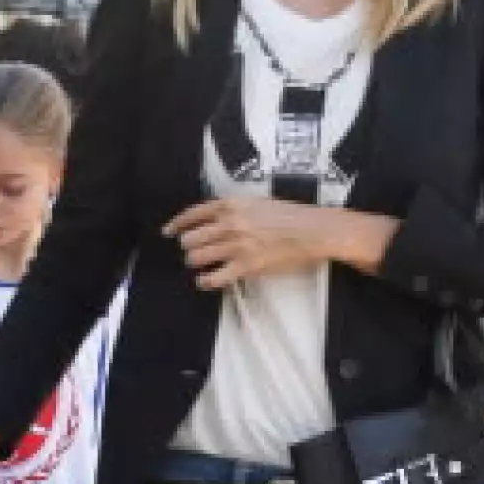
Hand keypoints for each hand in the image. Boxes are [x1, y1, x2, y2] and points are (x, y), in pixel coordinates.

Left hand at [165, 196, 339, 290]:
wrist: (314, 231)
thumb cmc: (291, 217)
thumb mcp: (258, 202)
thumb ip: (235, 210)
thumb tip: (216, 220)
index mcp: (232, 204)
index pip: (194, 213)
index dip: (177, 224)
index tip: (168, 231)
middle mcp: (230, 223)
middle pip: (190, 238)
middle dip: (188, 247)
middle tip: (192, 252)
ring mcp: (237, 245)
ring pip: (197, 257)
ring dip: (195, 263)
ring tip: (200, 265)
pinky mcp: (246, 265)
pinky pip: (214, 276)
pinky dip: (205, 280)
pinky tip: (205, 281)